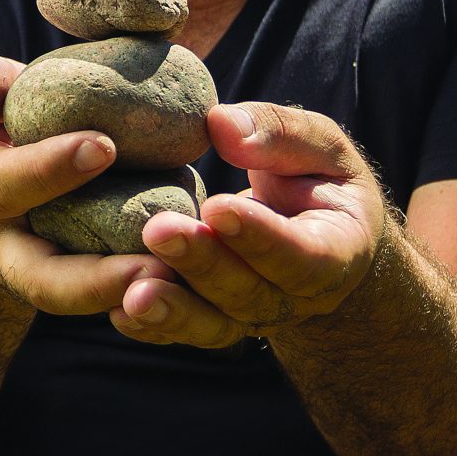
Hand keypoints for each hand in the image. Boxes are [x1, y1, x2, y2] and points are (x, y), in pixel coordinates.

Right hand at [0, 53, 178, 315]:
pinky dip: (150, 298)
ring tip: (183, 282)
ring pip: (82, 302)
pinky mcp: (79, 286)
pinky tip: (196, 283)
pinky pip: (113, 300)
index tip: (105, 145)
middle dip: (93, 278)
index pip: (7, 185)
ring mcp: (42, 274)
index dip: (51, 168)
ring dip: (131, 297)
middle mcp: (8, 246)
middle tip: (153, 264)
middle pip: (42, 280)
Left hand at [115, 102, 388, 348]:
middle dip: (202, 263)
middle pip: (249, 292)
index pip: (301, 253)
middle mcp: (298, 298)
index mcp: (337, 252)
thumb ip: (279, 133)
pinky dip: (154, 327)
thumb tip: (220, 124)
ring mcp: (257, 317)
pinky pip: (187, 331)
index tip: (216, 207)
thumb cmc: (320, 182)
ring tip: (133, 294)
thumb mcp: (320, 148)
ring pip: (216, 323)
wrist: (325, 241)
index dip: (260, 235)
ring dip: (173, 309)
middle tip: (159, 230)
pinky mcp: (221, 323)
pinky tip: (119, 312)